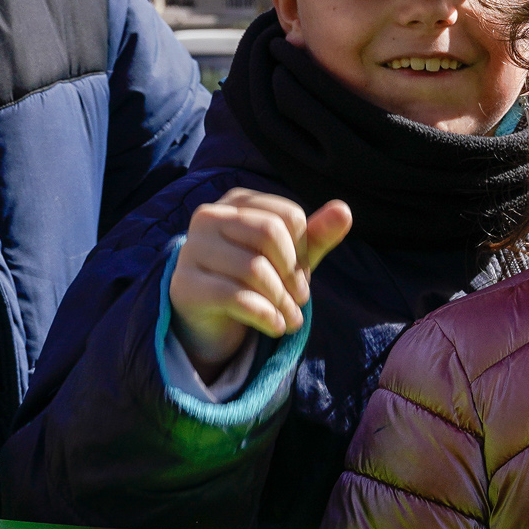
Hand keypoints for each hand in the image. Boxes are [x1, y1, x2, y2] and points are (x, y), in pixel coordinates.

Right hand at [167, 187, 354, 378]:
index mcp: (237, 201)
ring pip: (253, 269)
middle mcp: (209, 216)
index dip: (304, 250)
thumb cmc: (253, 277)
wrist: (210, 318)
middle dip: (293, 273)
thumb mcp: (289, 257)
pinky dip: (265, 316)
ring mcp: (191, 249)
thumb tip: (344, 210)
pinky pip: (235, 297)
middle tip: (301, 298)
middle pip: (269, 234)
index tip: (301, 274)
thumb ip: (316, 235)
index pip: (288, 215)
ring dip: (282, 302)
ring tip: (292, 320)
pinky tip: (275, 327)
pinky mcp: (184, 285)